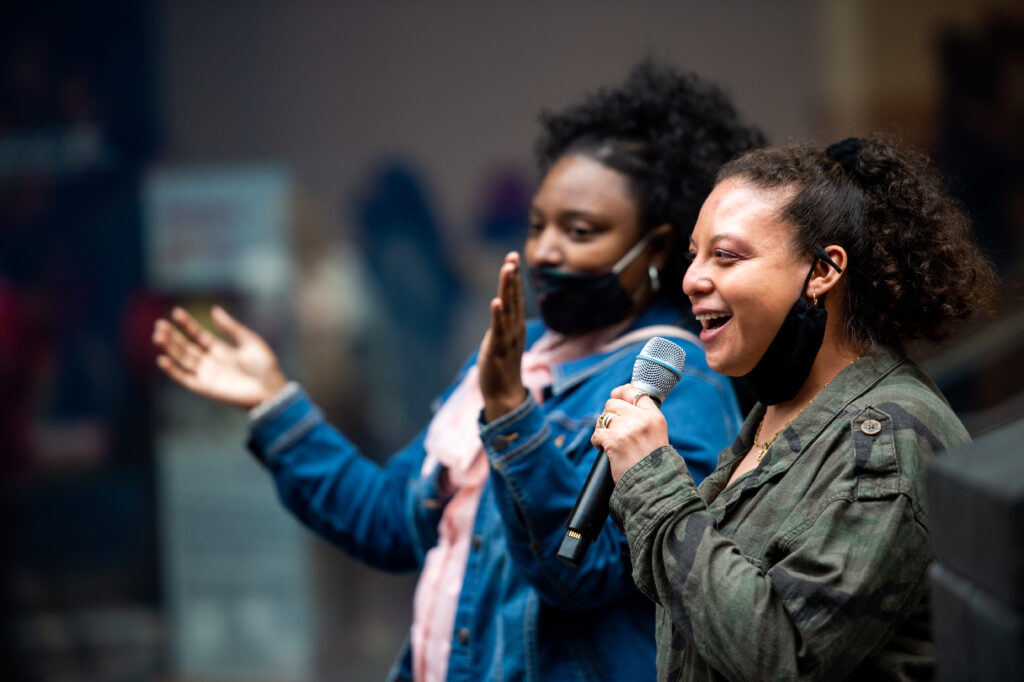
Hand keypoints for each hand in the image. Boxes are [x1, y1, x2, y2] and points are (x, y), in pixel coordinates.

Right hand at [152, 306, 287, 408]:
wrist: (270, 388)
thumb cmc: (264, 365)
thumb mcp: (248, 340)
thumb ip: (230, 327)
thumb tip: (214, 309)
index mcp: (221, 349)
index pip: (198, 335)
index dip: (187, 324)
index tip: (176, 312)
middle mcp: (211, 361)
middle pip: (186, 346)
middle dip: (172, 336)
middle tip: (159, 324)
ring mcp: (207, 374)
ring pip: (182, 359)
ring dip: (169, 348)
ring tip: (158, 335)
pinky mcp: (205, 387)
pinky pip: (184, 378)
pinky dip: (172, 370)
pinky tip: (162, 358)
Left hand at [479, 252, 527, 421]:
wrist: (504, 395)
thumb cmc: (501, 368)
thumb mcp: (502, 341)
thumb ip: (502, 325)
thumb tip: (499, 310)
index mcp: (515, 326)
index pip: (516, 298)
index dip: (514, 278)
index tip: (512, 258)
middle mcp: (514, 330)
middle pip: (514, 299)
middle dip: (513, 277)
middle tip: (512, 257)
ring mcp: (508, 339)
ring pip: (509, 310)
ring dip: (508, 289)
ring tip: (507, 270)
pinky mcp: (498, 350)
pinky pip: (499, 330)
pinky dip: (498, 315)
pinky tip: (496, 301)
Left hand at [591, 384, 670, 481]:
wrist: (654, 485)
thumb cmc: (654, 464)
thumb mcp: (657, 435)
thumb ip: (643, 419)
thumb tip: (621, 402)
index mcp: (654, 416)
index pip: (635, 392)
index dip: (621, 392)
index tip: (615, 396)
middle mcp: (641, 419)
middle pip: (613, 403)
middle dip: (609, 414)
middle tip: (611, 428)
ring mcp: (627, 428)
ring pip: (603, 417)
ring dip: (602, 428)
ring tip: (607, 441)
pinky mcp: (614, 440)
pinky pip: (597, 433)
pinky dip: (596, 441)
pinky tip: (602, 449)